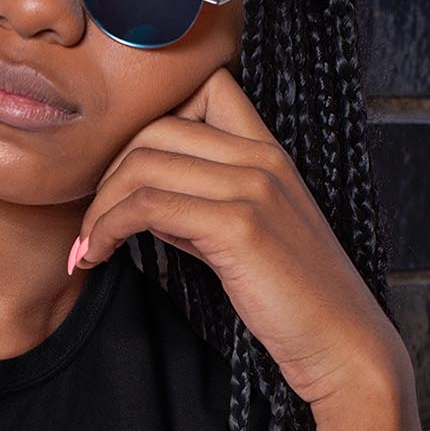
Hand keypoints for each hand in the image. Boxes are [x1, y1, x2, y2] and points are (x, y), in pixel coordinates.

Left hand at [69, 65, 405, 412]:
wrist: (341, 342)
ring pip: (143, 163)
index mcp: (268, 151)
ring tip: (87, 244)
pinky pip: (147, 206)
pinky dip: (106, 229)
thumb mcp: (242, 236)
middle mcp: (262, 157)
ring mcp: (252, 187)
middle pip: (156, 126)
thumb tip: (140, 198)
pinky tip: (96, 255)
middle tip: (91, 219)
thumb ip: (197, 207)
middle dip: (107, 172)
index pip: (204, 89)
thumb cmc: (291, 298)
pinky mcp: (238, 226)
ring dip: (99, 206)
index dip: (152, 122)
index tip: (125, 177)